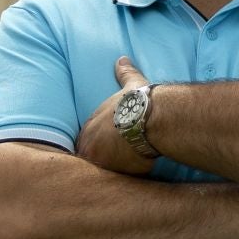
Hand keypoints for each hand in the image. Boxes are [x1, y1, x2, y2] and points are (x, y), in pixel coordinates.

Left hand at [77, 57, 159, 176]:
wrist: (151, 117)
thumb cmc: (141, 101)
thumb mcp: (130, 84)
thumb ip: (124, 73)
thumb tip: (122, 58)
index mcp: (91, 125)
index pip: (86, 139)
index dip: (98, 144)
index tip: (109, 146)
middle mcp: (89, 143)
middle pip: (89, 157)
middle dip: (100, 160)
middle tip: (118, 161)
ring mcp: (98, 159)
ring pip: (100, 171)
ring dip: (110, 171)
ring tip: (125, 172)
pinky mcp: (111, 172)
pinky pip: (115, 180)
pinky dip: (124, 179)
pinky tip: (135, 176)